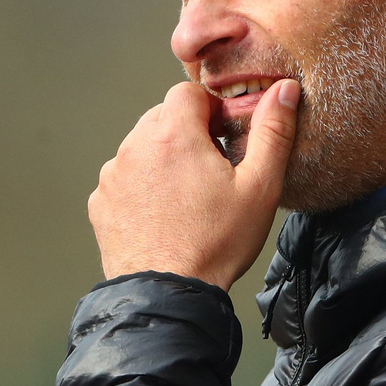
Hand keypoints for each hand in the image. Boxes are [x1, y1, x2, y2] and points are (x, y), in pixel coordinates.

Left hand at [88, 79, 299, 290]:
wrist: (168, 294)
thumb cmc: (215, 244)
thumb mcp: (260, 187)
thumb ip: (273, 131)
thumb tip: (283, 91)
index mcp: (174, 135)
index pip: (187, 92)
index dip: (210, 110)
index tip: (222, 137)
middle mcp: (135, 147)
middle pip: (162, 118)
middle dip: (187, 134)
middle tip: (210, 170)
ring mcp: (113, 175)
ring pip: (142, 147)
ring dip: (163, 159)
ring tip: (187, 196)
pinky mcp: (102, 202)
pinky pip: (124, 178)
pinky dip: (142, 187)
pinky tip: (163, 214)